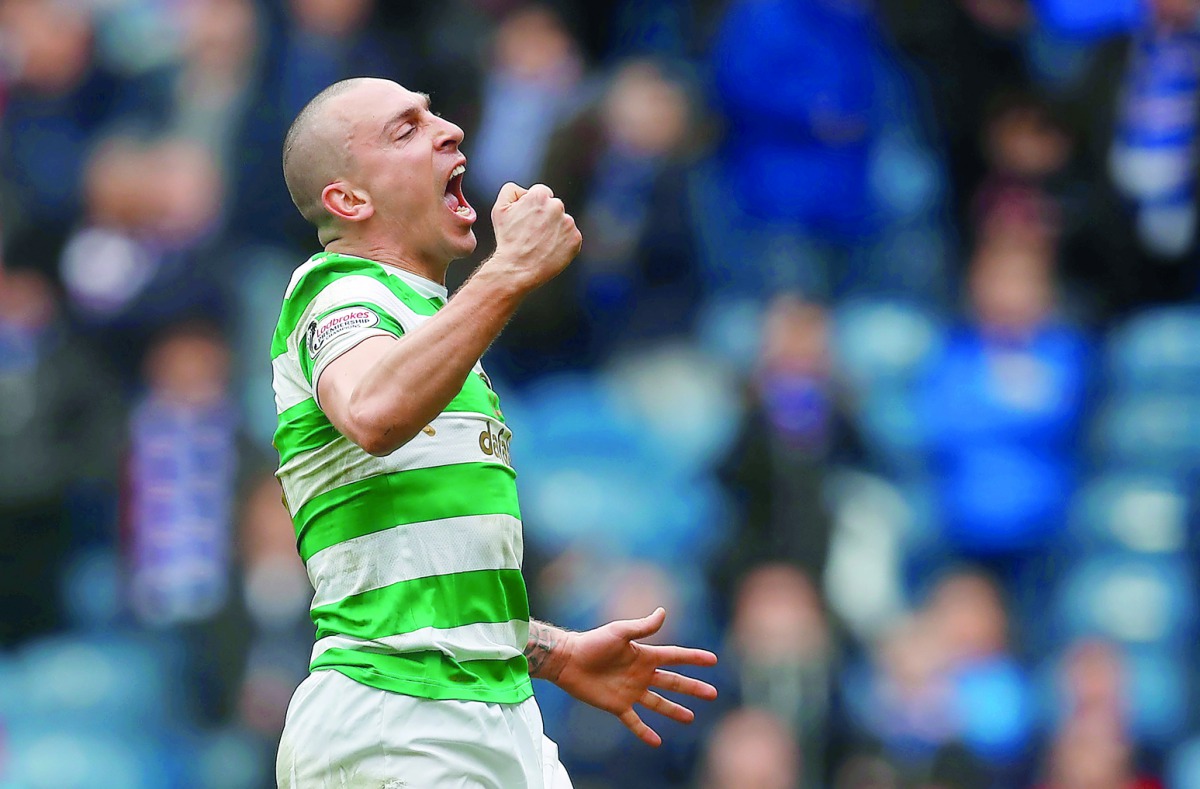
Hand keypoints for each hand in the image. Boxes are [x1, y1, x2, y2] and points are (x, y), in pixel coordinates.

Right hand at [488, 182, 582, 291]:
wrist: (517, 268)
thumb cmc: (507, 239)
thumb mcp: (499, 208)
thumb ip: (511, 190)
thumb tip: (526, 191)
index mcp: (540, 195)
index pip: (542, 193)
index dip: (532, 206)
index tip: (527, 220)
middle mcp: (557, 206)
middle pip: (554, 207)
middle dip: (545, 216)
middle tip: (532, 234)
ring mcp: (568, 223)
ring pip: (562, 222)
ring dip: (554, 230)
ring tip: (540, 244)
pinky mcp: (576, 240)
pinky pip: (570, 237)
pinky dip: (562, 243)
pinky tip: (549, 251)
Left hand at [547, 608, 717, 747]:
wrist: (568, 660)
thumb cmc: (592, 643)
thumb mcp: (620, 631)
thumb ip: (642, 627)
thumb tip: (663, 612)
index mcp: (644, 655)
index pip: (675, 656)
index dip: (694, 658)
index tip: (713, 660)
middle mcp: (641, 674)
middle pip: (673, 682)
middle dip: (693, 688)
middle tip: (712, 693)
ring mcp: (630, 691)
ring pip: (658, 703)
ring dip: (674, 710)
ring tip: (690, 718)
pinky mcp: (617, 705)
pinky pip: (634, 721)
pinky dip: (644, 732)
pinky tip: (656, 742)